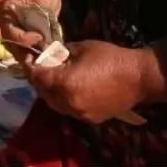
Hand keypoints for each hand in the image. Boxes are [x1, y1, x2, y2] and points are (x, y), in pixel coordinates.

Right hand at [0, 0, 63, 59]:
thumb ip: (42, 19)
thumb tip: (44, 38)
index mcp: (7, 11)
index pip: (9, 32)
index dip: (23, 39)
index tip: (39, 37)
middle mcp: (8, 20)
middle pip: (11, 43)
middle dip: (26, 52)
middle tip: (41, 54)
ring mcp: (15, 25)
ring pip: (18, 46)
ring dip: (30, 53)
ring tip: (44, 56)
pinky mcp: (24, 29)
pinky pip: (26, 43)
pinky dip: (35, 49)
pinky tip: (46, 52)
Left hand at [25, 40, 166, 124]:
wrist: (138, 77)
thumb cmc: (110, 57)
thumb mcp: (81, 47)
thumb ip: (61, 53)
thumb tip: (49, 54)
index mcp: (65, 83)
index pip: (36, 76)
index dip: (30, 65)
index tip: (29, 55)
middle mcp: (68, 102)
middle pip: (42, 92)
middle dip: (38, 78)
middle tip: (40, 65)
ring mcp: (79, 113)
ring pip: (54, 103)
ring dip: (50, 90)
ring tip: (53, 76)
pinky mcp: (89, 119)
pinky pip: (68, 109)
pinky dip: (64, 99)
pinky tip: (69, 88)